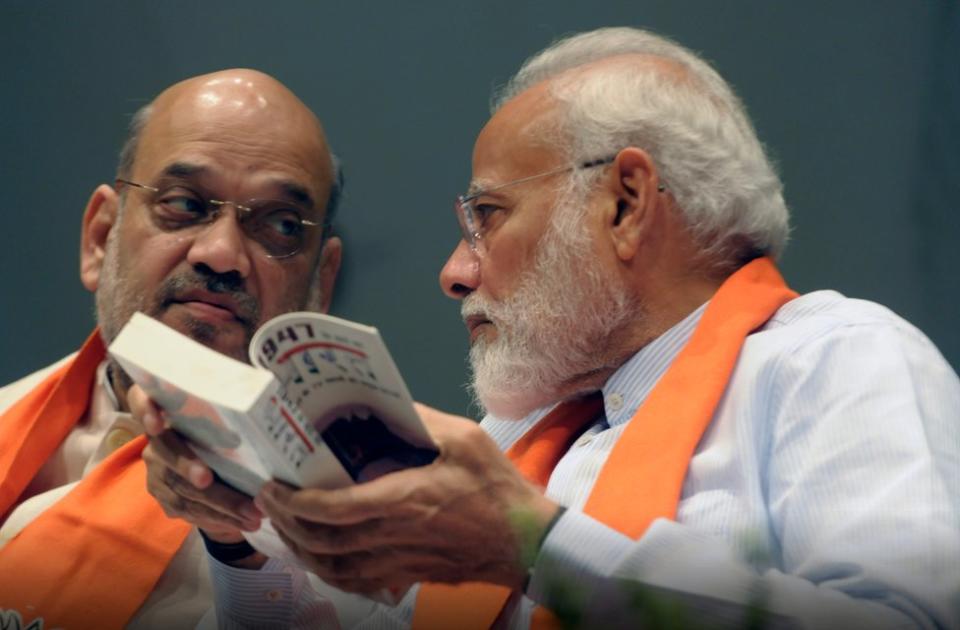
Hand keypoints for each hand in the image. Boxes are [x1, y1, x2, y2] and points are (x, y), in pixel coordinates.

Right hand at [128, 384, 262, 543]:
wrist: (206, 457)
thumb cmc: (223, 424)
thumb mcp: (223, 410)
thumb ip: (230, 401)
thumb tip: (260, 392)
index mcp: (164, 409)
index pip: (142, 400)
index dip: (145, 409)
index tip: (155, 421)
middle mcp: (155, 440)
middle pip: (168, 454)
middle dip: (189, 469)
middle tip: (207, 479)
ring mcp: (156, 472)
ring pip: (181, 490)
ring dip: (219, 505)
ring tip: (252, 514)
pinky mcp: (164, 497)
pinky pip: (188, 511)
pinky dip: (217, 518)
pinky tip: (242, 523)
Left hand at [255, 402, 559, 593]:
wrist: (525, 540)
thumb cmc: (497, 488)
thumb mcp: (464, 439)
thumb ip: (422, 420)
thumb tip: (390, 404)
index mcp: (403, 500)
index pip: (333, 509)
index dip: (296, 503)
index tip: (274, 488)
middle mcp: (394, 535)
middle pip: (324, 541)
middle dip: (288, 524)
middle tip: (270, 503)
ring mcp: (400, 560)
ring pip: (335, 568)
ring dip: (303, 552)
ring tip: (287, 529)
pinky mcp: (410, 574)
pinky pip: (358, 582)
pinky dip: (331, 573)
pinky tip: (324, 559)